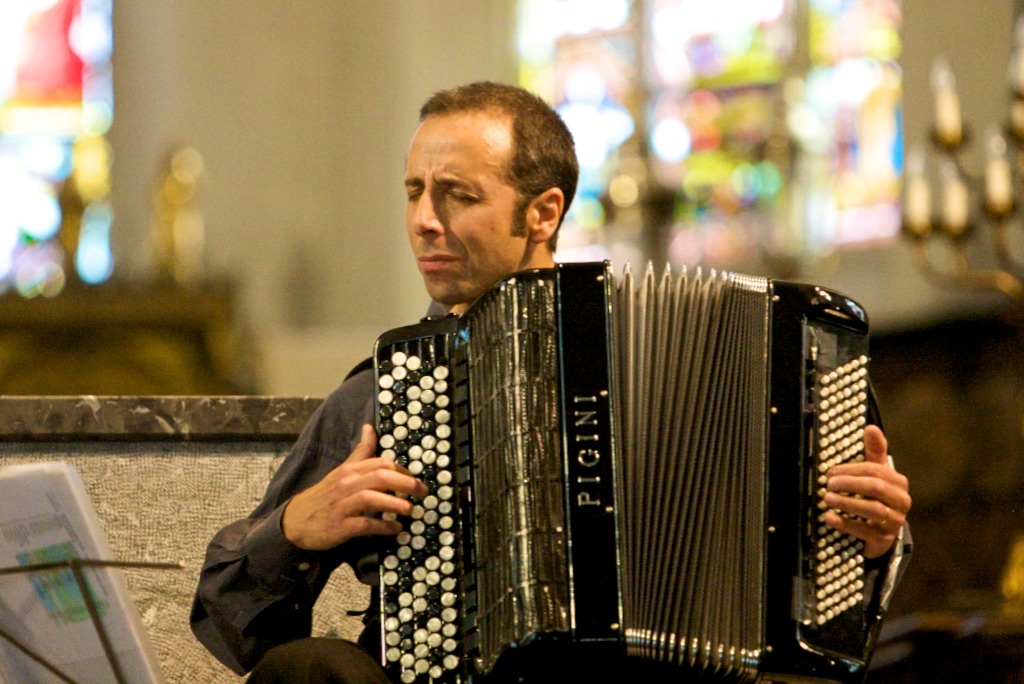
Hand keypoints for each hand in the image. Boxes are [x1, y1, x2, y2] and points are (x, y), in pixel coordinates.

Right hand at [282, 424, 427, 550]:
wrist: (295, 522)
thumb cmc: (325, 496)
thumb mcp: (342, 471)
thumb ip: (360, 452)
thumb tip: (370, 427)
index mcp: (349, 470)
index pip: (380, 462)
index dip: (402, 470)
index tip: (416, 480)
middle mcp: (346, 484)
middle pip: (380, 476)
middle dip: (406, 483)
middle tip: (423, 492)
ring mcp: (342, 505)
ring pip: (372, 498)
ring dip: (395, 503)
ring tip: (411, 510)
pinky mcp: (340, 525)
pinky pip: (365, 524)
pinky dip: (383, 526)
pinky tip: (395, 529)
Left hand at [822, 425, 910, 558]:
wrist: (880, 532)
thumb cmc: (875, 496)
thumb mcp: (875, 473)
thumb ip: (874, 451)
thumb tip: (871, 427)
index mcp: (898, 483)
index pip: (874, 471)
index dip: (850, 470)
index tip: (830, 472)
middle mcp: (901, 502)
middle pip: (875, 488)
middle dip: (849, 484)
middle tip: (828, 484)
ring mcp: (894, 522)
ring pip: (872, 509)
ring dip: (846, 502)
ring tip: (827, 499)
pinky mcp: (884, 540)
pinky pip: (864, 530)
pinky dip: (844, 523)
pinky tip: (829, 517)